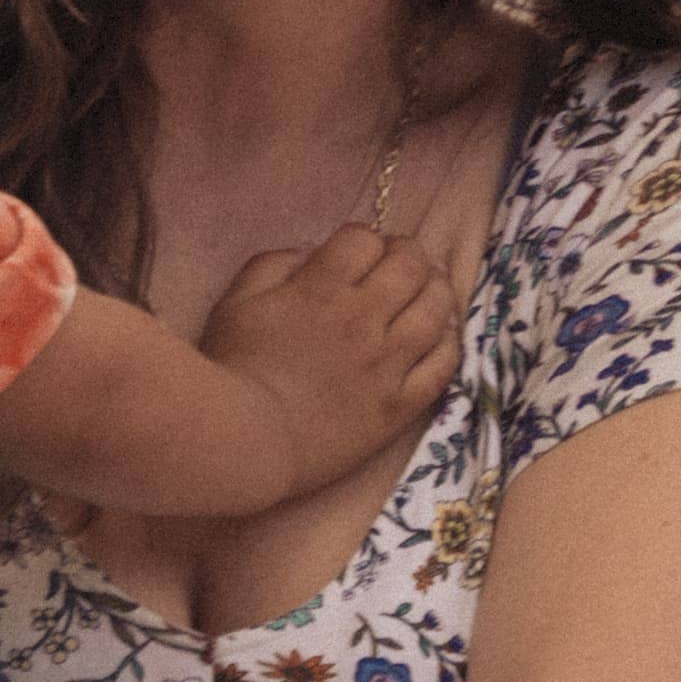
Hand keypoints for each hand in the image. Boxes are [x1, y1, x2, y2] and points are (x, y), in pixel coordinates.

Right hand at [198, 225, 458, 497]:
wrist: (245, 442)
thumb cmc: (231, 371)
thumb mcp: (235, 303)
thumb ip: (272, 266)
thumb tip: (311, 253)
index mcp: (321, 288)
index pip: (365, 240)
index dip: (365, 239)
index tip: (360, 253)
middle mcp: (363, 318)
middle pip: (410, 265)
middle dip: (408, 254)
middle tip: (401, 264)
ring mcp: (386, 364)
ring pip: (437, 310)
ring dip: (436, 290)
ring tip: (427, 292)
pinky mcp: (399, 406)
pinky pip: (443, 366)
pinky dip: (449, 343)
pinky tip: (440, 336)